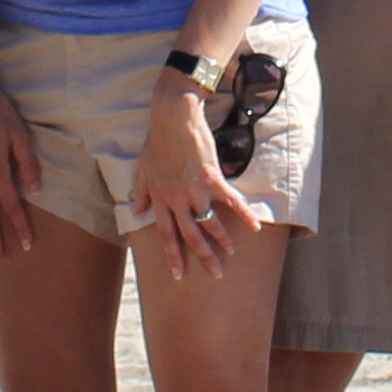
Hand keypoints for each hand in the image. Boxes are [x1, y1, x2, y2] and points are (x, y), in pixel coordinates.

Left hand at [127, 74, 261, 281]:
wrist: (172, 118)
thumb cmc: (156, 140)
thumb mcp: (143, 168)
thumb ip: (141, 191)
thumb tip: (136, 209)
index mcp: (160, 199)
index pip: (166, 235)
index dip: (173, 256)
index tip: (178, 274)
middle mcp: (176, 199)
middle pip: (190, 235)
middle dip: (203, 256)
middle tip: (215, 273)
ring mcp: (194, 190)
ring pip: (209, 222)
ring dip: (221, 239)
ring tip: (230, 253)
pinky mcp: (211, 178)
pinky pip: (230, 201)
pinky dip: (243, 214)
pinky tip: (254, 226)